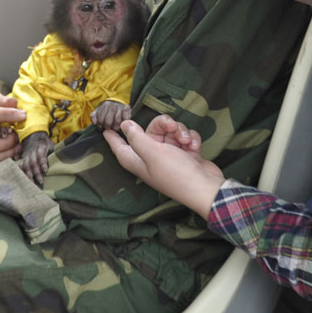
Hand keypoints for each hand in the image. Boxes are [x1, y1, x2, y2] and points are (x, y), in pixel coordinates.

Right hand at [19, 131, 53, 184]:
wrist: (33, 136)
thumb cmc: (45, 143)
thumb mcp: (51, 144)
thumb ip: (55, 151)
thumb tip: (63, 159)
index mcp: (40, 147)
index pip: (41, 155)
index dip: (42, 163)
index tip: (45, 171)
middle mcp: (32, 151)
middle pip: (33, 162)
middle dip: (36, 172)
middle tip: (41, 181)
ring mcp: (26, 155)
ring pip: (26, 165)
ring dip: (29, 175)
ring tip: (33, 183)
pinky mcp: (23, 158)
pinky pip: (21, 166)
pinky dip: (22, 173)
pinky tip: (25, 180)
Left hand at [90, 100, 131, 130]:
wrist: (117, 101)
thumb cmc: (106, 110)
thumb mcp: (98, 111)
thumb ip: (94, 117)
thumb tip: (94, 123)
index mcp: (105, 105)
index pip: (100, 119)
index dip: (100, 126)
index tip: (100, 128)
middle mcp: (113, 105)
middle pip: (108, 121)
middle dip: (107, 128)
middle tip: (108, 130)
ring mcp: (120, 107)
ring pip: (117, 121)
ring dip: (115, 128)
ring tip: (114, 129)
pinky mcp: (127, 109)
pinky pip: (125, 119)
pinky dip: (123, 123)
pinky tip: (121, 126)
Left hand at [103, 116, 224, 218]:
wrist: (206, 187)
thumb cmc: (176, 173)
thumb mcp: (153, 153)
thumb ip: (136, 137)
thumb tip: (124, 125)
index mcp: (139, 160)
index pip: (120, 148)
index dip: (113, 138)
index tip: (105, 128)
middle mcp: (152, 158)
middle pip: (151, 131)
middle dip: (164, 125)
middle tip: (173, 127)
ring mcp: (171, 156)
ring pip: (171, 131)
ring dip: (180, 132)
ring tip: (186, 141)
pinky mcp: (186, 155)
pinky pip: (184, 137)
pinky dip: (190, 139)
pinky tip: (194, 147)